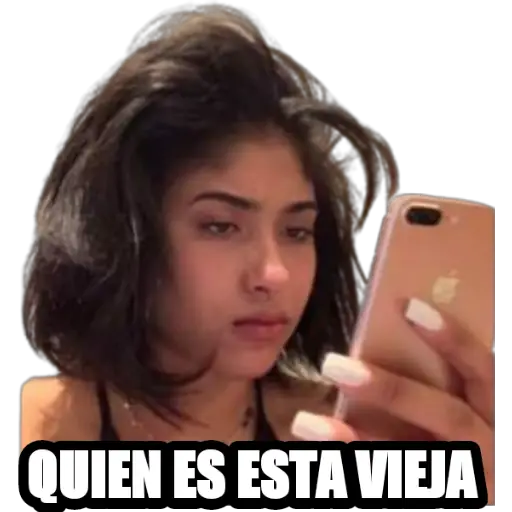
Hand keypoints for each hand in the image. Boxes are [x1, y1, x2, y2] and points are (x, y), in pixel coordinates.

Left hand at [291, 298, 494, 502]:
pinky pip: (388, 484)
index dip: (453, 340)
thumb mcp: (452, 409)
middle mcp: (486, 451)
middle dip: (392, 391)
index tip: (409, 306)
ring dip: (352, 441)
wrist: (463, 485)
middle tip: (333, 364)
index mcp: (489, 414)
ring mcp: (464, 484)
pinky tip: (312, 450)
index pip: (481, 372)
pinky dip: (348, 465)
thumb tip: (382, 335)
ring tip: (304, 423)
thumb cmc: (450, 438)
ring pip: (409, 462)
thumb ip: (432, 383)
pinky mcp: (434, 499)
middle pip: (449, 418)